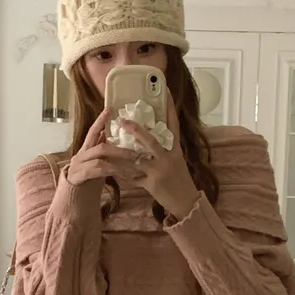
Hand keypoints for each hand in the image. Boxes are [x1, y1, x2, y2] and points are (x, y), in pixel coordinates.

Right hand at [66, 108, 144, 186]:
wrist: (73, 196)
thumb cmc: (88, 178)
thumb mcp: (96, 161)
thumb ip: (101, 150)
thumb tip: (106, 134)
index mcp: (86, 149)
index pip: (93, 131)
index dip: (100, 120)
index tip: (110, 109)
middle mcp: (81, 155)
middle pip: (101, 146)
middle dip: (119, 149)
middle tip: (135, 152)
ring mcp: (78, 165)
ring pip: (100, 159)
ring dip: (117, 161)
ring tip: (132, 163)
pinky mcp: (79, 176)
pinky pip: (97, 171)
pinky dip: (110, 171)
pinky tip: (121, 173)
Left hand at [119, 97, 200, 221]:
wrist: (186, 203)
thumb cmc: (180, 180)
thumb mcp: (176, 160)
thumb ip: (164, 149)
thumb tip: (148, 136)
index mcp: (175, 149)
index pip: (174, 125)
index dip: (170, 108)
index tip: (167, 91)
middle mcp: (168, 158)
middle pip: (151, 141)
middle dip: (136, 131)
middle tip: (123, 121)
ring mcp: (159, 172)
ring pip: (137, 159)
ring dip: (121, 153)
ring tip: (108, 146)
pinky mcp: (151, 184)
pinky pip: (133, 177)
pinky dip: (123, 174)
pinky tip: (111, 169)